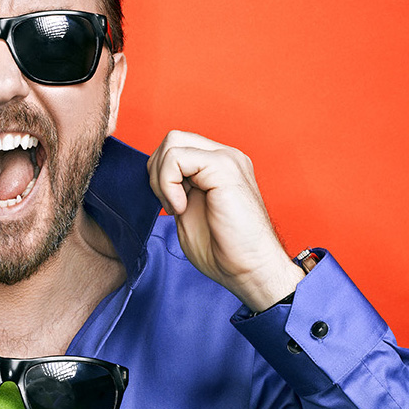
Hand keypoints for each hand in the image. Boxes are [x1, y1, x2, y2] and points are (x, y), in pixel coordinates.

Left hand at [146, 130, 303, 310]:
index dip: (161, 175)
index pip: (176, 148)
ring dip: (162, 178)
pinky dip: (169, 183)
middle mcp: (224, 156)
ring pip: (173, 142)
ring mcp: (227, 159)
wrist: (251, 269)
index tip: (170, 206)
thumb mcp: (188, 213)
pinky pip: (178, 157)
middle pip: (172, 138)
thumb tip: (157, 176)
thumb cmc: (224, 251)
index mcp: (217, 167)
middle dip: (157, 172)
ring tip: (177, 207)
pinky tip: (181, 207)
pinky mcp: (225, 167)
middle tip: (169, 204)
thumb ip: (175, 190)